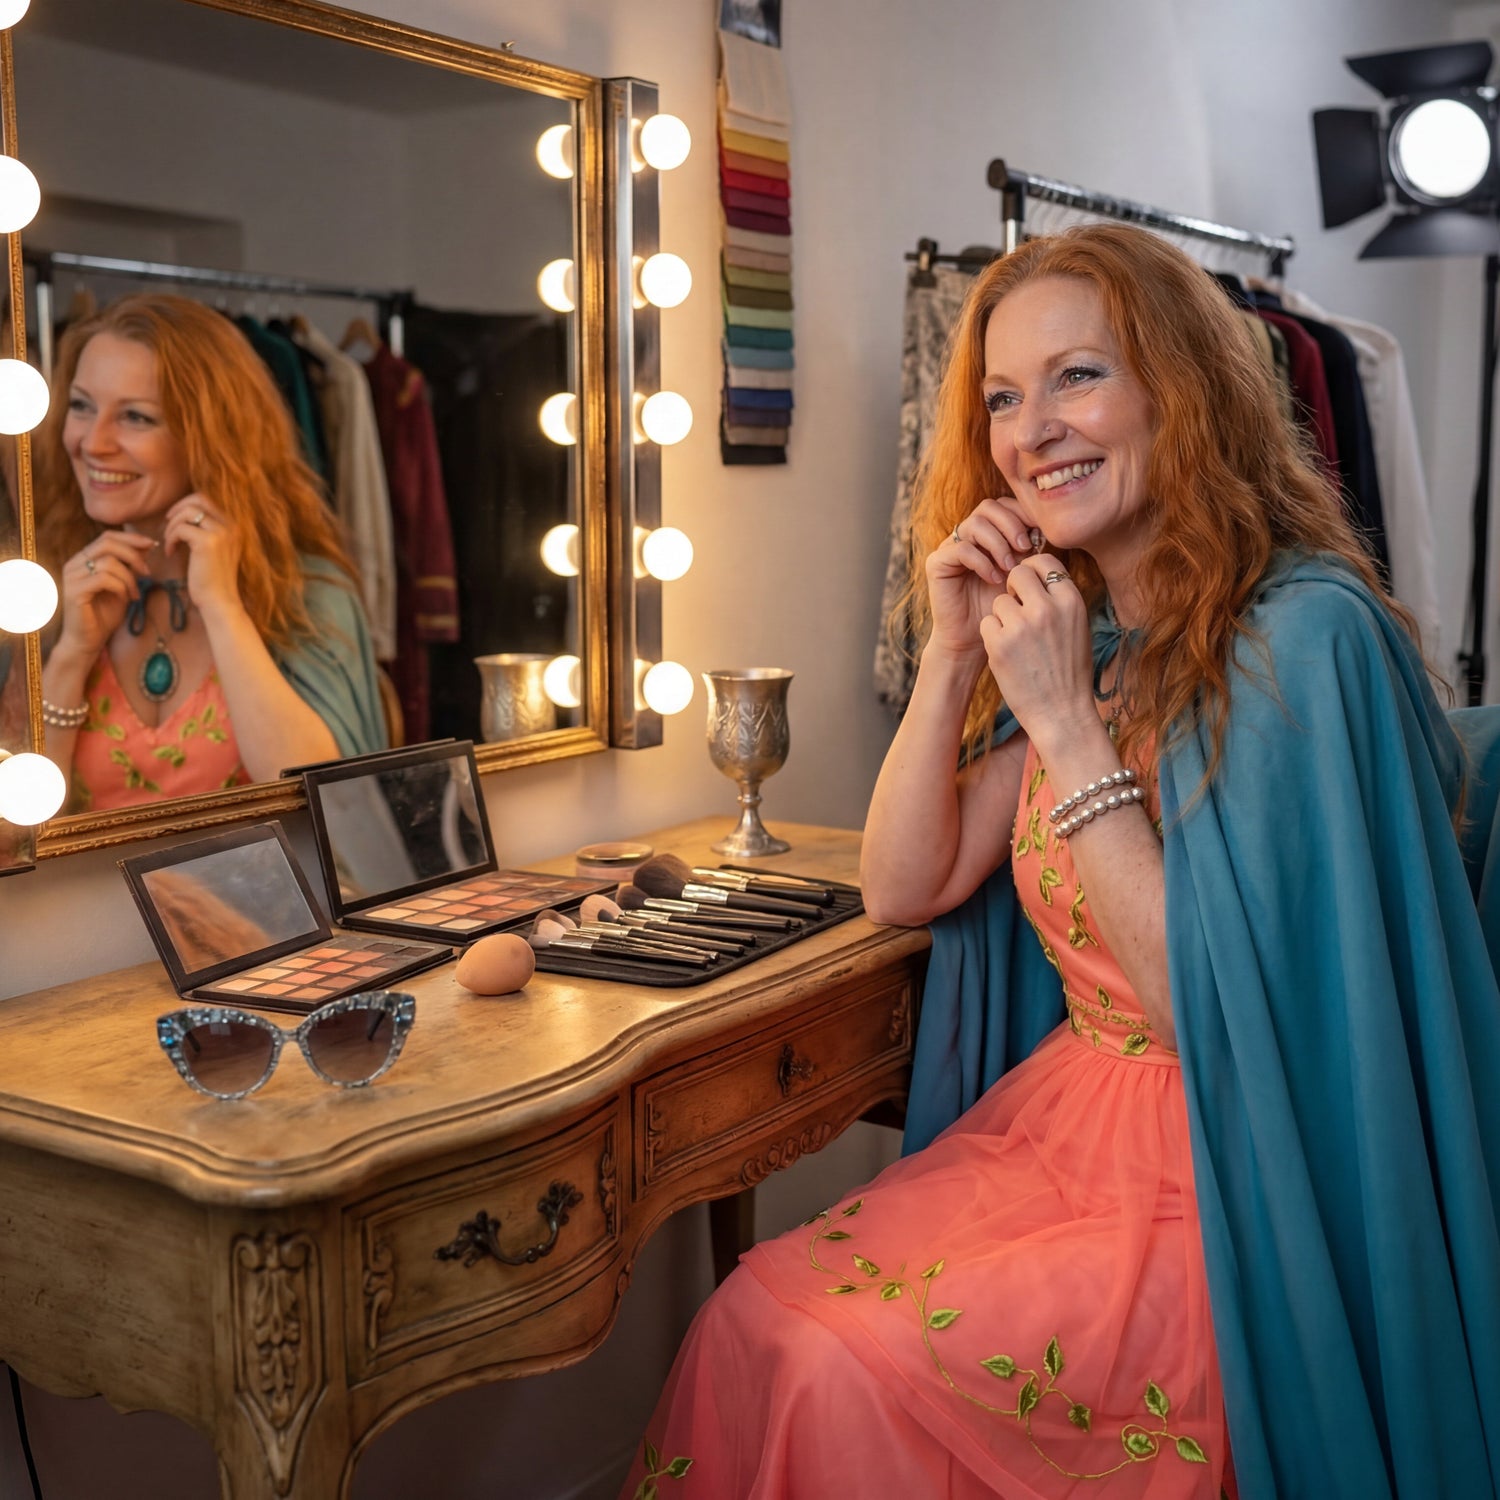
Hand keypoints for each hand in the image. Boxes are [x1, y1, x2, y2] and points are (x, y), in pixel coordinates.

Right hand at [54, 529, 153, 663]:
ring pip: (108, 562)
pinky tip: (128, 598)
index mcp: (83, 559)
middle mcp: (74, 564)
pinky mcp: (74, 591)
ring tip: (135, 594)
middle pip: (107, 544)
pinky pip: (104, 579)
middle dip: (133, 555)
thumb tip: (147, 546)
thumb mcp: (123, 586)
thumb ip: (130, 567)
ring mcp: (72, 577)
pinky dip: (122, 587)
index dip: (131, 537)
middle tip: (147, 572)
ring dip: (129, 578)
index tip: (152, 544)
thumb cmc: (104, 615)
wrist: (88, 640)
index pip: (107, 537)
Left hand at [164, 494, 244, 623]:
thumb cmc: (213, 579)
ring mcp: (222, 533)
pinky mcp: (208, 543)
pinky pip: (180, 529)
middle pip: (199, 498)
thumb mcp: (215, 549)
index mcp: (235, 526)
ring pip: (187, 512)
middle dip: (178, 508)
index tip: (176, 520)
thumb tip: (185, 512)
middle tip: (167, 523)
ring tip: (170, 542)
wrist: (219, 601)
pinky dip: (170, 539)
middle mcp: (232, 526)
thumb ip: (208, 530)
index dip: (187, 505)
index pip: (208, 500)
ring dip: (172, 525)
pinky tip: (170, 552)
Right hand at [924, 497, 1038, 661]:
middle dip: (1011, 524)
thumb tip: (1043, 528)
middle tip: (1025, 547)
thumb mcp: (1022, 574)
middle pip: (988, 506)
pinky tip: (994, 579)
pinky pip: (961, 549)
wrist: (975, 639)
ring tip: (1010, 567)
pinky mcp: (937, 563)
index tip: (1039, 535)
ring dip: (997, 543)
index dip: (1022, 514)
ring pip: (974, 524)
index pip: (1004, 505)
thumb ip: (1029, 550)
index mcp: (988, 533)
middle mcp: (966, 536)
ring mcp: (950, 547)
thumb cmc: (1002, 609)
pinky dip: (982, 561)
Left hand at [978, 555, 1097, 752]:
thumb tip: (1038, 572)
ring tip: (1017, 641)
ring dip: (1002, 617)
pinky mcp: (999, 644)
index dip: (1032, 570)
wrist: (1061, 712)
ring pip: (998, 601)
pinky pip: (986, 623)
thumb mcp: (1077, 627)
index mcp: (1071, 601)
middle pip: (1017, 573)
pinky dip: (992, 636)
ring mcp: (1021, 625)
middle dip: (1012, 587)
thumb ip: (1058, 599)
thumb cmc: (1069, 670)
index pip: (1044, 561)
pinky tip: (1007, 654)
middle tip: (1017, 609)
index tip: (1029, 586)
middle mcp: (1047, 608)